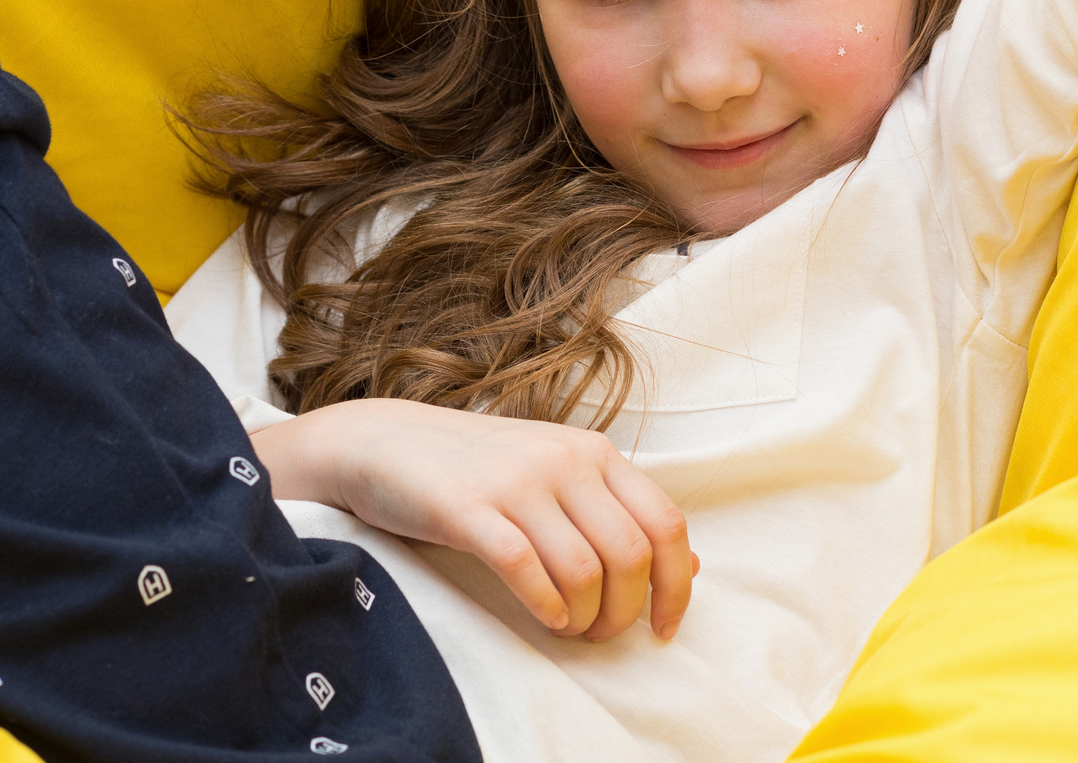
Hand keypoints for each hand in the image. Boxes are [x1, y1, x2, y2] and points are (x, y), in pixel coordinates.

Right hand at [249, 398, 695, 641]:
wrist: (385, 442)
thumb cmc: (477, 468)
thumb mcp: (556, 473)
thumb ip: (617, 513)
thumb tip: (692, 565)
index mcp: (594, 452)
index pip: (666, 523)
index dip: (675, 586)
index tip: (662, 627)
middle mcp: (563, 461)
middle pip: (629, 555)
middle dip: (623, 613)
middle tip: (599, 634)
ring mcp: (515, 482)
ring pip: (584, 569)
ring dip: (583, 618)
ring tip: (566, 628)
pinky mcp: (468, 509)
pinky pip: (525, 568)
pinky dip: (544, 605)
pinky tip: (543, 618)